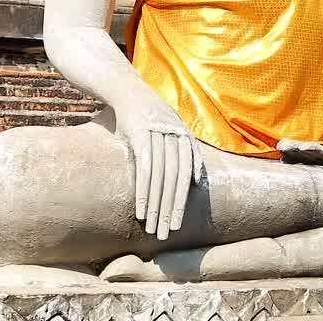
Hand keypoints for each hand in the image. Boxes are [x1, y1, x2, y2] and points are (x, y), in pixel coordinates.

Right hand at [115, 101, 200, 239]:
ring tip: (155, 229)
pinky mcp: (141, 135)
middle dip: (172, 210)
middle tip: (167, 234)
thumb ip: (184, 154)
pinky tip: (142, 212)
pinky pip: (145, 170)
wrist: (126, 87)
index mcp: (185, 137)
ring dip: (158, 207)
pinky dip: (145, 193)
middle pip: (176, 181)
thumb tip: (196, 180)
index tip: (178, 223)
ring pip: (162, 179)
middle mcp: (176, 136)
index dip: (182, 201)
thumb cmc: (146, 115)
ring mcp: (160, 135)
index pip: (187, 177)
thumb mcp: (169, 131)